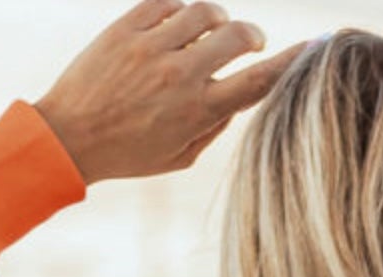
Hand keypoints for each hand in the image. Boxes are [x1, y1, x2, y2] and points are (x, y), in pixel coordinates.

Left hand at [33, 0, 310, 184]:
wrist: (69, 138)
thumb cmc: (128, 153)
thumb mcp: (179, 156)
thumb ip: (213, 126)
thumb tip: (238, 95)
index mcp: (197, 111)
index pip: (257, 81)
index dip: (290, 62)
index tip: (313, 47)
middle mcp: (179, 74)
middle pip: (237, 35)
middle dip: (250, 34)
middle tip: (249, 41)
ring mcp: (152, 47)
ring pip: (205, 11)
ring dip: (216, 18)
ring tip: (211, 31)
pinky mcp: (127, 27)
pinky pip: (166, 1)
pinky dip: (177, 10)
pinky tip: (174, 26)